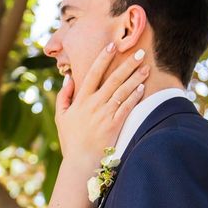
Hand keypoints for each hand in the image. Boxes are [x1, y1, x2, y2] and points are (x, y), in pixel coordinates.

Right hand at [55, 44, 148, 163]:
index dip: (102, 58)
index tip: (111, 46)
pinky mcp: (115, 125)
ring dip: (135, 78)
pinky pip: (127, 107)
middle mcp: (94, 104)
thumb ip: (64, 96)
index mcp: (81, 99)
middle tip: (140, 52)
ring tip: (146, 67)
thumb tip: (68, 78)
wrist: (80, 162)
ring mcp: (105, 114)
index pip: (93, 73)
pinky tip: (142, 87)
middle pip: (113, 79)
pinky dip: (135, 96)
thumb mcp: (61, 116)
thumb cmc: (70, 139)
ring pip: (122, 91)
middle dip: (127, 64)